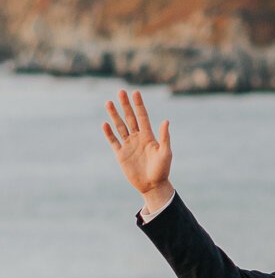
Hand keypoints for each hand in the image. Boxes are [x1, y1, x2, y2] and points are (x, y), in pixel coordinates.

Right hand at [103, 89, 173, 208]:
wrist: (152, 185)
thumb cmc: (162, 170)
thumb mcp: (166, 153)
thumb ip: (164, 137)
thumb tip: (166, 121)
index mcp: (149, 136)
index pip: (142, 116)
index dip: (139, 105)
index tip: (135, 93)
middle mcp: (138, 138)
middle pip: (130, 118)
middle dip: (125, 105)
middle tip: (121, 92)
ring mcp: (129, 145)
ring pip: (120, 127)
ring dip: (114, 115)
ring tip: (109, 103)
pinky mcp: (121, 154)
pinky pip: (113, 141)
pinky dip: (109, 133)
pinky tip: (105, 124)